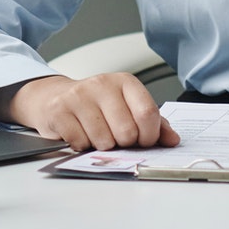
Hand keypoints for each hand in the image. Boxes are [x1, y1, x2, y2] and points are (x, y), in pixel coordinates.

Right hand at [4, 73, 178, 151]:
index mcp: (125, 82)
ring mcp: (79, 96)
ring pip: (104, 141)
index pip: (148, 113)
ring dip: (101, 146)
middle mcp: (102, 84)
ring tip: (95, 133)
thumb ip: (153, 123)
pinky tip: (80, 133)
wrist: (55, 97)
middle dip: (123, 144)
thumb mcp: (127, 107)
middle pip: (127, 132)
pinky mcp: (59, 110)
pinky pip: (80, 143)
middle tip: (114, 136)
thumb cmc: (97, 106)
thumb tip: (173, 140)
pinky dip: (82, 146)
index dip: (149, 136)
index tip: (143, 141)